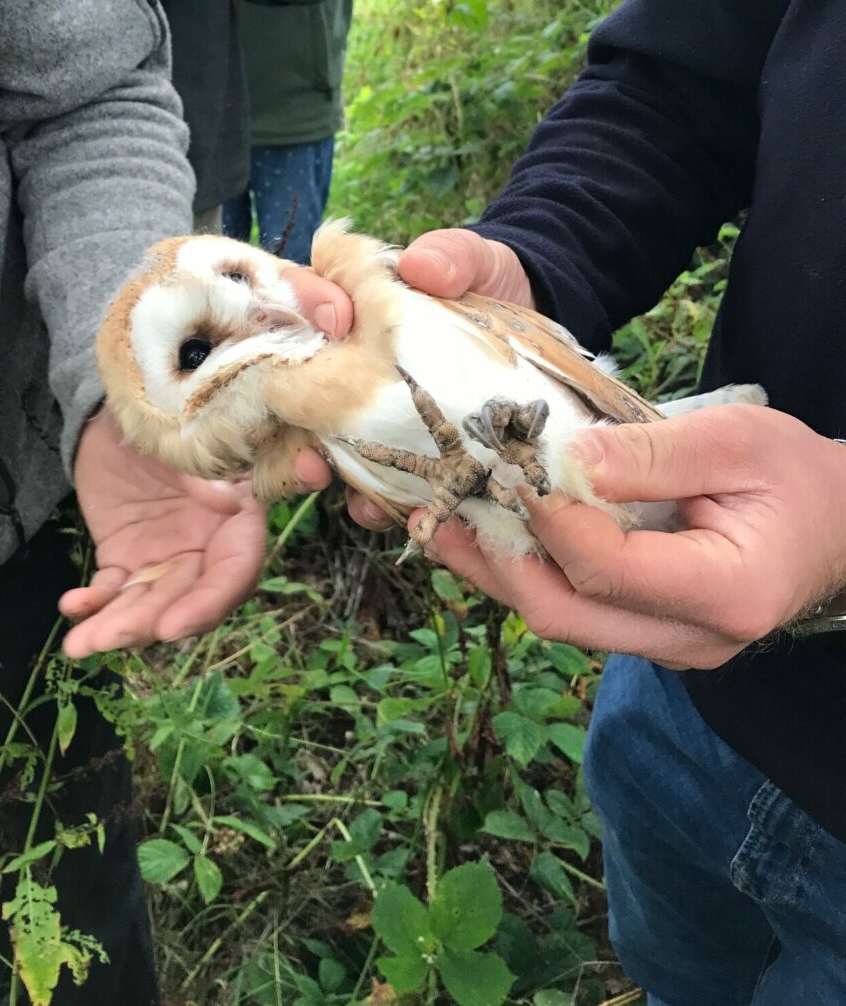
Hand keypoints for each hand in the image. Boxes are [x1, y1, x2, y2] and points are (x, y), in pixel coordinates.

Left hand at [61, 266, 353, 657]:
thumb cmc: (189, 350)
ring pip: (154, 601)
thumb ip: (293, 317)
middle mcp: (213, 532)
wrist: (129, 364)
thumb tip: (335, 314)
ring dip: (120, 628)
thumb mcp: (235, 334)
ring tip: (81, 646)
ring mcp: (174, 543)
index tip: (175, 622)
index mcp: (242, 500)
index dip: (215, 595)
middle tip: (114, 640)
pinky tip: (73, 605)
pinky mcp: (134, 548)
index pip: (240, 562)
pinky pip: (118, 589)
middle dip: (158, 622)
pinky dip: (96, 604)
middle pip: (195, 594)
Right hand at [294, 228, 534, 522]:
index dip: (306, 304)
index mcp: (346, 300)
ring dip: (322, 463)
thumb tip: (422, 263)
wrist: (528, 340)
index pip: (302, 294)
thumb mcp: (477, 262)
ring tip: (329, 483)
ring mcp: (365, 405)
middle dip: (290, 412)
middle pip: (294, 382)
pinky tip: (393, 512)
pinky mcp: (396, 445)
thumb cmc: (488, 286)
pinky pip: (374, 478)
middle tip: (303, 435)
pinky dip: (377, 500)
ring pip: (323, 438)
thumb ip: (453, 257)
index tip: (338, 321)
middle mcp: (342, 356)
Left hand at [422, 404, 845, 669]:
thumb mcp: (738, 442)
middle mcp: (690, 639)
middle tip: (439, 517)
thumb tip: (562, 461)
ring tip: (442, 527)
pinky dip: (528, 574)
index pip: (611, 569)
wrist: (833, 529)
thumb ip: (651, 455)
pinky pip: (574, 611)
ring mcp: (665, 647)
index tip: (507, 471)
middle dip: (496, 564)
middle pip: (567, 615)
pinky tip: (493, 538)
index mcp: (726, 592)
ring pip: (560, 621)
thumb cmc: (795, 479)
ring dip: (498, 572)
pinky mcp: (645, 635)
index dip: (549, 522)